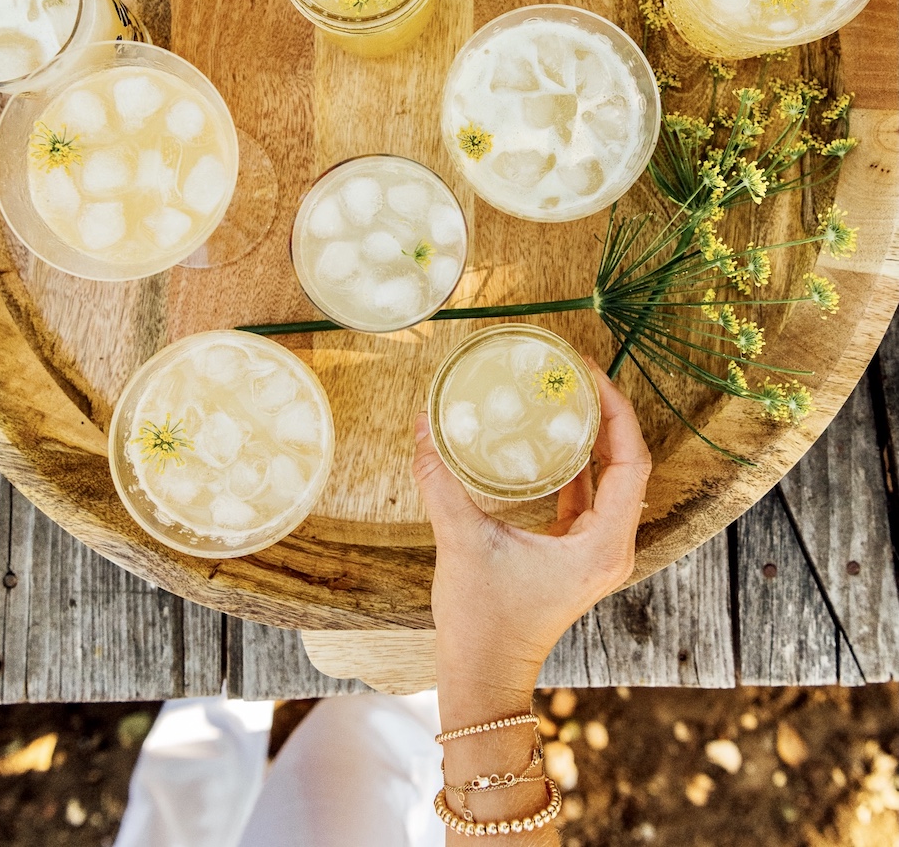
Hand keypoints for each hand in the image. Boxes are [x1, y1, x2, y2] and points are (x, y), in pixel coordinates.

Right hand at [412, 359, 651, 707]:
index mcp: (601, 544)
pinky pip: (588, 495)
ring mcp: (596, 551)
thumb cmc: (482, 624)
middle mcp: (610, 546)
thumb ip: (441, 481)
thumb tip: (423, 426)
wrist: (482, 680)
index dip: (616, 411)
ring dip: (593, 436)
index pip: (631, 461)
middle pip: (627, 464)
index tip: (589, 373)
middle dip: (606, 414)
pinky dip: (576, 462)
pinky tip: (550, 437)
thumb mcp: (461, 543)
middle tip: (574, 374)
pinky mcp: (576, 554)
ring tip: (566, 394)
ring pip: (609, 478)